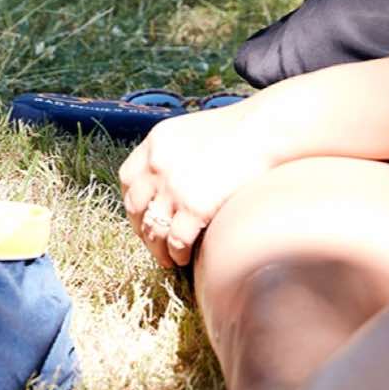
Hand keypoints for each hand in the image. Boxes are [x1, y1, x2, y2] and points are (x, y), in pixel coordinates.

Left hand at [119, 100, 283, 269]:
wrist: (261, 132)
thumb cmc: (235, 131)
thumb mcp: (189, 132)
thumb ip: (173, 152)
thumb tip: (170, 176)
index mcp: (155, 143)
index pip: (127, 179)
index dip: (133, 201)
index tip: (141, 214)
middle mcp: (157, 165)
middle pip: (136, 206)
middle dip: (141, 228)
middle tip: (152, 241)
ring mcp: (174, 187)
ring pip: (153, 228)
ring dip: (157, 248)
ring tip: (167, 258)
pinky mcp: (195, 208)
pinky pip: (176, 241)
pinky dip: (178, 254)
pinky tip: (184, 258)